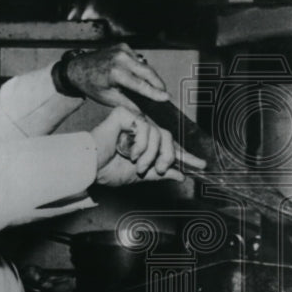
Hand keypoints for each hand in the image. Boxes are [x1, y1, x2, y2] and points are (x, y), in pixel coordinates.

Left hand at [65, 44, 169, 112]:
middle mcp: (121, 58)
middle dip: (158, 83)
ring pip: (144, 65)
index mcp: (116, 72)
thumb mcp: (108, 98)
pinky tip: (140, 76)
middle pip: (148, 72)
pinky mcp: (123, 47)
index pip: (141, 85)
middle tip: (164, 93)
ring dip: (150, 76)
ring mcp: (122, 50)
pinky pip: (138, 59)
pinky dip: (141, 68)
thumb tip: (143, 114)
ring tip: (154, 87)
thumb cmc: (90, 84)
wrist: (77, 68)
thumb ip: (128, 105)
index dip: (155, 92)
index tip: (166, 97)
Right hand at [90, 107, 204, 186]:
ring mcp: (134, 122)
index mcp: (145, 145)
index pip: (170, 148)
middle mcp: (142, 132)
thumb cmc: (107, 170)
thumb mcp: (140, 176)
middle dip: (168, 156)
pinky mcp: (126, 115)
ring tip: (137, 163)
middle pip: (169, 138)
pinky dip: (141, 144)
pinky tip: (128, 151)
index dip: (185, 156)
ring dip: (151, 154)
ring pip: (160, 134)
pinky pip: (146, 127)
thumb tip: (180, 175)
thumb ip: (160, 174)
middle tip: (159, 169)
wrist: (91, 167)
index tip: (201, 165)